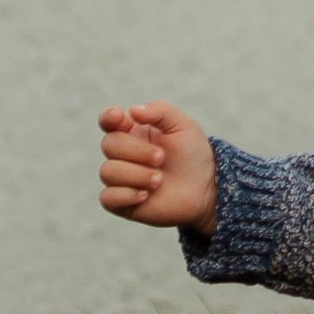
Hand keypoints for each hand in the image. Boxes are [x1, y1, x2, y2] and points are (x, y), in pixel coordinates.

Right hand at [97, 101, 218, 232]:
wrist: (205, 188)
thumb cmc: (192, 154)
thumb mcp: (182, 125)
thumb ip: (159, 111)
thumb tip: (132, 110)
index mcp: (133, 131)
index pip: (108, 120)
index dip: (108, 117)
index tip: (119, 118)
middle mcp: (123, 154)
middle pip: (109, 144)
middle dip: (137, 150)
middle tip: (162, 158)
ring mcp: (120, 178)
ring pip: (107, 171)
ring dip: (136, 175)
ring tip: (159, 180)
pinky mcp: (121, 202)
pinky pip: (107, 197)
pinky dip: (126, 195)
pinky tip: (146, 195)